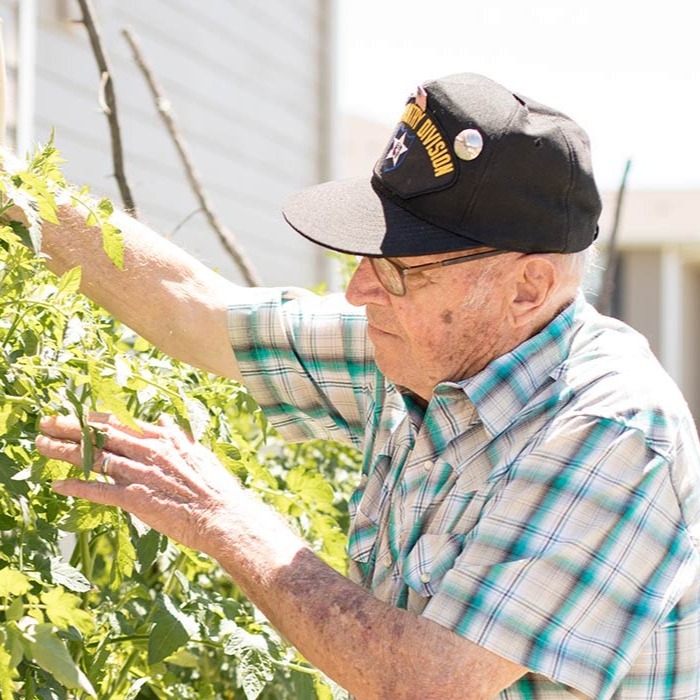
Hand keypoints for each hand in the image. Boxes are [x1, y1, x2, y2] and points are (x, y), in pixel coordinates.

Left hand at [36, 412, 242, 554]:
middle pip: (102, 434)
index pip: (123, 422)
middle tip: (47, 420)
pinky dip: (78, 487)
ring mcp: (141, 474)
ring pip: (95, 458)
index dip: (96, 417)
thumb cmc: (216, 488)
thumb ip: (178, 437)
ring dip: (64, 451)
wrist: (223, 516)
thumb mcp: (199, 454)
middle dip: (71, 426)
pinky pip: (100, 491)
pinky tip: (58, 485)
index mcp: (164, 439)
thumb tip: (163, 420)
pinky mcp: (136, 499)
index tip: (78, 413)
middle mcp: (149, 451)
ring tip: (41, 444)